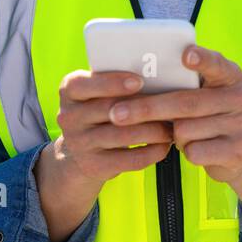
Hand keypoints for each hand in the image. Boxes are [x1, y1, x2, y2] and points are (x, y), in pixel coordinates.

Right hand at [53, 69, 173, 182]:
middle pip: (110, 109)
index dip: (111, 82)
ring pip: (123, 135)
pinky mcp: (94, 166)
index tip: (139, 81)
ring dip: (154, 131)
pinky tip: (165, 146)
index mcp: (70, 91)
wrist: (79, 154)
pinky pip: (129, 159)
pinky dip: (152, 152)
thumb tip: (158, 75)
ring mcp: (79, 143)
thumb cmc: (101, 112)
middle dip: (145, 107)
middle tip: (172, 105)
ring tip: (172, 126)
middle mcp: (69, 117)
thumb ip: (117, 82)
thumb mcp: (98, 93)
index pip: (84, 84)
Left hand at [106, 44, 241, 185]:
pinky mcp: (238, 151)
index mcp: (230, 75)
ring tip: (179, 132)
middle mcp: (241, 97)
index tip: (185, 55)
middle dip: (148, 108)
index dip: (202, 59)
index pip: (216, 64)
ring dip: (172, 134)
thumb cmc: (206, 115)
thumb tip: (134, 83)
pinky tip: (192, 148)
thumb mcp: (201, 94)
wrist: (238, 153)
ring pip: (186, 130)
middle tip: (117, 113)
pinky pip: (194, 151)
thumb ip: (182, 84)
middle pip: (187, 102)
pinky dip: (185, 151)